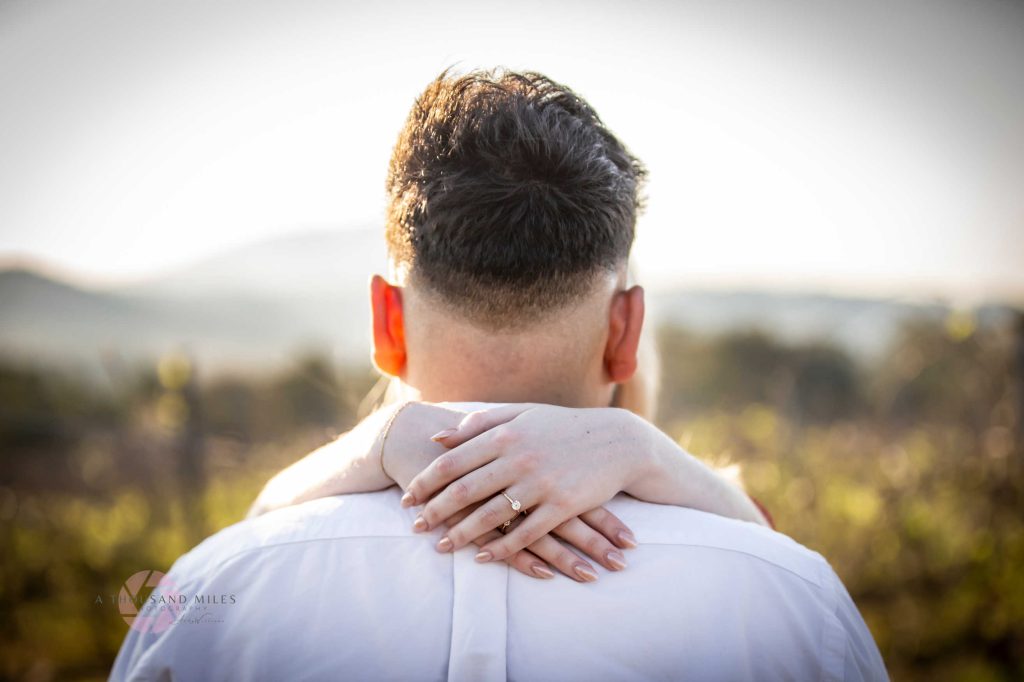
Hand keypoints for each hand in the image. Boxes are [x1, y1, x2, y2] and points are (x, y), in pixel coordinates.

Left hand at [402, 404, 643, 572]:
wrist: (617, 442)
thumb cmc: (565, 427)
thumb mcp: (522, 414)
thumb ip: (481, 423)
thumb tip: (440, 438)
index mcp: (506, 434)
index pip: (454, 461)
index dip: (427, 481)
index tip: (408, 496)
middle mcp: (520, 458)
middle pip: (465, 489)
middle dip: (435, 510)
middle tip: (414, 526)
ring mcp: (541, 483)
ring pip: (491, 515)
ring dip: (461, 533)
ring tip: (441, 545)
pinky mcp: (562, 506)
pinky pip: (525, 533)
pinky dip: (501, 548)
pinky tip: (483, 556)